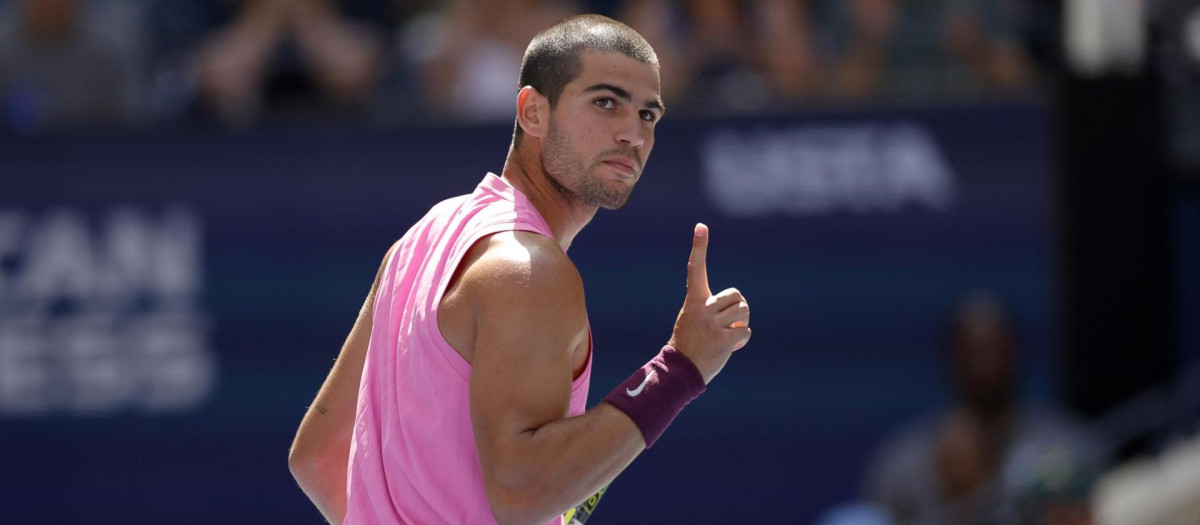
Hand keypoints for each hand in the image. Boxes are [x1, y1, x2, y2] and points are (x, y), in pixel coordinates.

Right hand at [667, 223, 750, 383]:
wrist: (682, 369)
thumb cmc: (690, 342)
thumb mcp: (693, 318)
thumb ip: (710, 308)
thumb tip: (740, 309)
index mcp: (694, 300)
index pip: (696, 268)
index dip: (699, 246)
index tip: (701, 226)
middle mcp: (703, 308)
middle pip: (737, 296)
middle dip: (739, 309)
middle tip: (728, 323)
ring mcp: (713, 323)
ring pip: (744, 312)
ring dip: (741, 324)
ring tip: (726, 335)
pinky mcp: (723, 339)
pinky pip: (745, 331)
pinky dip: (742, 340)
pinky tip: (729, 347)